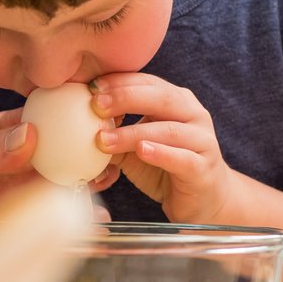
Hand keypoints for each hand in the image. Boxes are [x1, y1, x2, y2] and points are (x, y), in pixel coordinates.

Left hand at [0, 107, 114, 222]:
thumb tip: (28, 134)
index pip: (36, 118)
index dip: (64, 114)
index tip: (89, 112)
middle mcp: (13, 163)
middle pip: (58, 150)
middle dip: (85, 147)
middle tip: (108, 148)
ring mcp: (20, 195)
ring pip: (63, 184)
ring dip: (88, 181)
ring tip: (107, 178)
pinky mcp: (23, 228)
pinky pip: (56, 220)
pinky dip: (78, 220)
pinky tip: (93, 222)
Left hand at [90, 73, 234, 223]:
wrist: (203, 199)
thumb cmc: (166, 167)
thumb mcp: (135, 147)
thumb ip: (115, 133)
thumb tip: (79, 126)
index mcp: (176, 101)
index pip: (147, 82)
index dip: (120, 82)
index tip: (91, 87)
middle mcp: (193, 114)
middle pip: (160, 98)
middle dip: (125, 98)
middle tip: (96, 105)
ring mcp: (202, 140)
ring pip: (168, 130)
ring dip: (133, 132)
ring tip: (105, 139)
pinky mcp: (202, 167)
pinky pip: (182, 158)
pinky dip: (160, 153)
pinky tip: (141, 151)